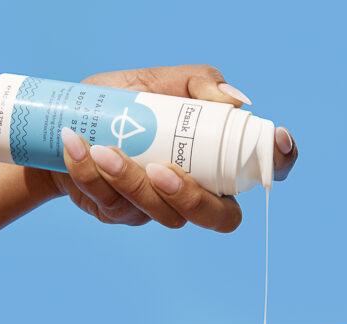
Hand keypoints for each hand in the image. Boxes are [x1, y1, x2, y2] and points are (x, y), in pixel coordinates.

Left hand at [49, 65, 297, 232]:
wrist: (68, 122)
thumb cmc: (120, 103)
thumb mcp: (157, 83)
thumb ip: (197, 83)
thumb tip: (233, 100)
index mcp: (212, 159)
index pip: (257, 171)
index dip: (278, 164)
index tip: (278, 141)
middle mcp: (193, 189)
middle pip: (218, 218)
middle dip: (191, 198)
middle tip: (160, 169)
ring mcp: (157, 207)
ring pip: (161, 215)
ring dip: (131, 182)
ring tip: (102, 148)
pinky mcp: (121, 213)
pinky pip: (114, 205)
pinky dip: (92, 176)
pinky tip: (77, 147)